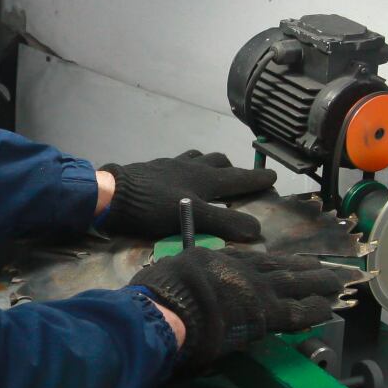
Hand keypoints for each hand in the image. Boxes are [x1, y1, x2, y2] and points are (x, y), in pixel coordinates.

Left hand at [99, 151, 275, 241]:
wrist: (114, 194)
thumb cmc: (154, 206)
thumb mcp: (193, 217)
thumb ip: (224, 222)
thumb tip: (256, 229)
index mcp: (205, 179)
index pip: (239, 178)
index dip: (257, 179)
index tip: (273, 176)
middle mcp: (192, 167)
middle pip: (219, 162)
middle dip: (234, 169)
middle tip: (242, 179)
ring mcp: (172, 165)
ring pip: (199, 158)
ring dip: (211, 164)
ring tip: (213, 173)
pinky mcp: (154, 168)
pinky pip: (179, 162)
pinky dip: (188, 166)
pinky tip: (180, 177)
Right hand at [131, 247, 350, 371]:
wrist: (169, 308)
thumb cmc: (162, 293)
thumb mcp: (175, 270)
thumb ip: (192, 275)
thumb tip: (191, 276)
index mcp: (220, 261)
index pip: (256, 262)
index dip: (276, 264)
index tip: (290, 263)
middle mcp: (243, 271)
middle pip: (281, 268)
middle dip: (304, 269)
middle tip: (324, 268)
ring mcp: (257, 291)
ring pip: (295, 284)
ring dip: (317, 283)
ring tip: (336, 283)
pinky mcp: (266, 314)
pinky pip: (298, 312)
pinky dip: (315, 308)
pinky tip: (329, 308)